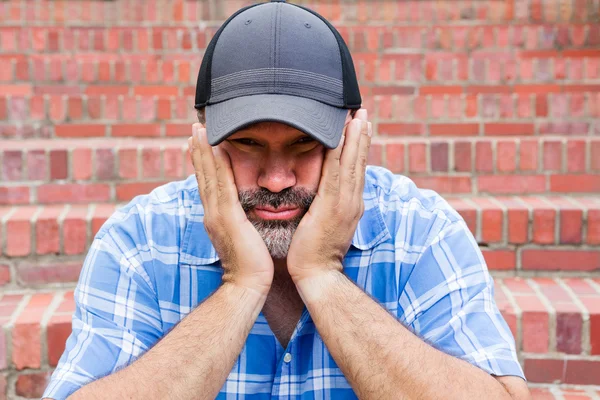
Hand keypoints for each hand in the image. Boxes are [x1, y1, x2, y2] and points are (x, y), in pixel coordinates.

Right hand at [188, 123, 273, 294]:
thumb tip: (246, 216)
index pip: (208, 184)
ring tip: (199, 129)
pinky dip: (215, 165)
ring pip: (208, 176)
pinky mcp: (227, 217)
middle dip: (198, 151)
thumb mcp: (244, 239)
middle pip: (203, 175)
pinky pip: (221, 184)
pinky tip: (216, 147)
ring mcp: (217, 214)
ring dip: (203, 151)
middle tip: (195, 128)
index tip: (199, 144)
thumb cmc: (251, 266)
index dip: (203, 163)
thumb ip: (242, 224)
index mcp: (217, 218)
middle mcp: (212, 213)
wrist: (247, 285)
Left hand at [287, 109, 370, 282]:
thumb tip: (321, 199)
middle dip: (362, 135)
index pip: (356, 170)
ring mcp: (345, 203)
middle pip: (358, 162)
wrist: (317, 275)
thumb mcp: (325, 226)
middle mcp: (353, 201)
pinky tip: (341, 135)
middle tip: (363, 112)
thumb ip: (326, 209)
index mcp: (350, 205)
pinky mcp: (332, 206)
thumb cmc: (315, 253)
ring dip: (356, 138)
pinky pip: (336, 173)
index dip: (359, 148)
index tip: (361, 127)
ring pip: (352, 164)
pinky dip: (340, 152)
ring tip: (358, 116)